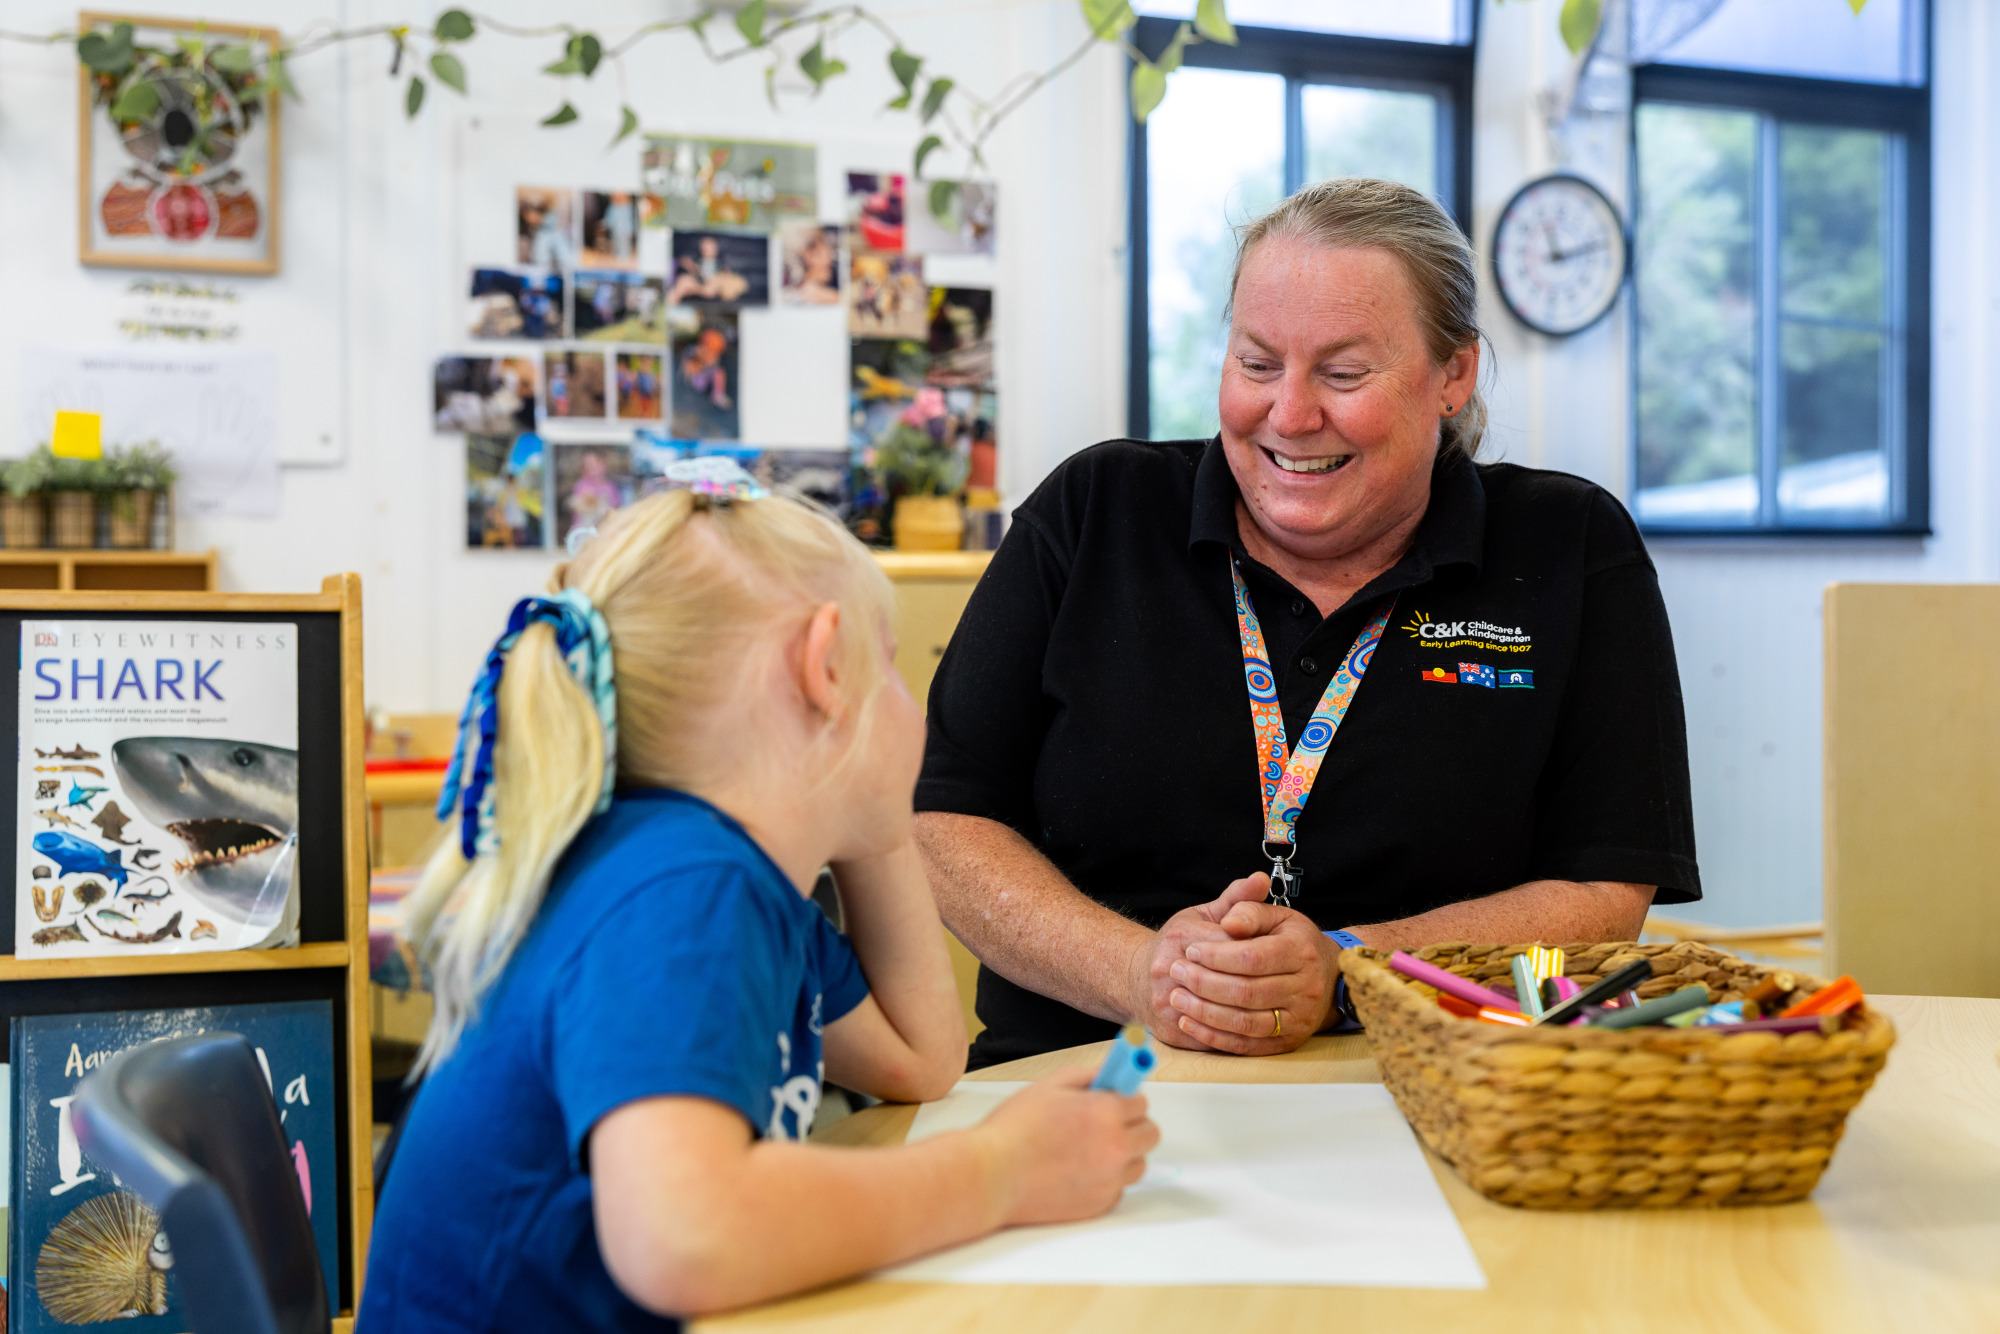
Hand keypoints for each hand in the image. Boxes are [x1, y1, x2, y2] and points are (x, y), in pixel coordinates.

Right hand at [973, 1066, 1159, 1226]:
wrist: (992, 1176)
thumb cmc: (1014, 1130)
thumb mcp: (1049, 1086)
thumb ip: (1087, 1076)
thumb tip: (1111, 1075)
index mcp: (1106, 1113)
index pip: (1141, 1101)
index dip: (1124, 1098)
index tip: (1116, 1099)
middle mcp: (1116, 1147)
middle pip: (1150, 1133)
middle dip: (1132, 1124)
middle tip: (1106, 1123)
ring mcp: (1110, 1180)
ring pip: (1138, 1163)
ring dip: (1123, 1154)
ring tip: (1087, 1149)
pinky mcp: (1100, 1205)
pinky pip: (1118, 1188)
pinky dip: (1105, 1180)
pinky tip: (1076, 1172)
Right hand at [1128, 874, 1271, 1050]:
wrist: (1137, 978)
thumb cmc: (1178, 945)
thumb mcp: (1204, 915)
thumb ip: (1236, 900)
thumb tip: (1261, 879)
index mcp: (1181, 937)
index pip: (1231, 946)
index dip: (1257, 952)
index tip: (1277, 956)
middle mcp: (1170, 969)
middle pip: (1228, 982)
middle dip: (1258, 983)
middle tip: (1283, 984)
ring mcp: (1169, 1002)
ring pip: (1222, 1014)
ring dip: (1251, 1011)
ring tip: (1273, 1005)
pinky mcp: (1171, 1030)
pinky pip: (1212, 1038)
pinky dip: (1236, 1034)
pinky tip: (1255, 1026)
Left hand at [1163, 885, 1340, 1054]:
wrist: (1327, 977)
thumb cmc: (1291, 940)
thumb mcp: (1276, 915)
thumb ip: (1249, 910)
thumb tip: (1229, 922)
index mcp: (1301, 951)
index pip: (1252, 957)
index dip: (1217, 955)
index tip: (1190, 949)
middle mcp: (1306, 988)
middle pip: (1246, 991)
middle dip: (1205, 983)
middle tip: (1176, 972)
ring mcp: (1298, 1019)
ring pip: (1245, 1022)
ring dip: (1205, 1012)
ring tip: (1177, 998)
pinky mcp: (1287, 1042)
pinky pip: (1246, 1045)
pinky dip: (1214, 1036)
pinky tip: (1189, 1022)